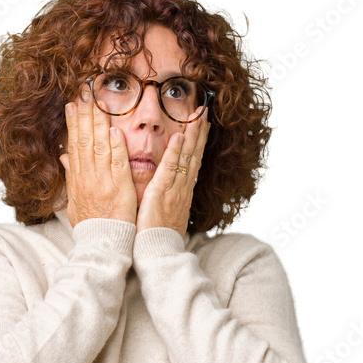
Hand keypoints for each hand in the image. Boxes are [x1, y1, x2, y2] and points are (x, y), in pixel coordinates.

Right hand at [59, 84, 136, 226]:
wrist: (102, 244)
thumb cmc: (92, 225)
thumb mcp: (74, 202)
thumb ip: (71, 178)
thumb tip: (64, 158)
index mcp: (78, 180)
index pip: (75, 145)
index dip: (73, 123)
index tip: (72, 104)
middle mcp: (87, 178)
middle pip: (84, 141)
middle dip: (83, 115)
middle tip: (84, 93)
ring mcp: (103, 182)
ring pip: (99, 148)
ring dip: (98, 124)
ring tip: (98, 103)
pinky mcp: (118, 189)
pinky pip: (116, 165)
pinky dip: (115, 148)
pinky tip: (114, 130)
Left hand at [135, 109, 210, 236]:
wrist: (158, 252)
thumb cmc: (157, 237)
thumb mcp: (165, 214)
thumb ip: (166, 199)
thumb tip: (165, 191)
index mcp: (182, 192)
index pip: (193, 162)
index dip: (198, 142)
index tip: (203, 125)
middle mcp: (182, 188)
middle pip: (194, 155)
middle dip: (200, 132)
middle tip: (205, 110)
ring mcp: (175, 190)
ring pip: (186, 158)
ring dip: (192, 135)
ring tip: (197, 115)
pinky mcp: (162, 193)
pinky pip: (170, 169)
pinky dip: (175, 152)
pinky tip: (179, 135)